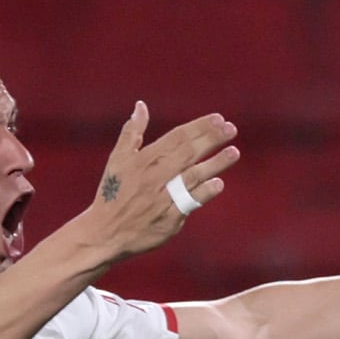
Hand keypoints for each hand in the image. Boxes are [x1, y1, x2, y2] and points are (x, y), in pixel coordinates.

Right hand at [69, 102, 239, 264]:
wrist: (105, 233)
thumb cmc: (113, 194)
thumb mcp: (117, 160)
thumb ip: (132, 132)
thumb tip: (141, 106)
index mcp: (144, 159)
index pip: (177, 137)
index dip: (199, 127)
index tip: (218, 119)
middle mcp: (154, 176)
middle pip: (188, 153)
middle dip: (211, 139)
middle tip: (231, 128)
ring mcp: (162, 198)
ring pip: (192, 176)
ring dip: (215, 163)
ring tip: (234, 152)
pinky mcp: (168, 219)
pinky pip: (189, 203)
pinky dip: (203, 193)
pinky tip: (218, 183)